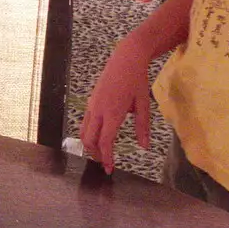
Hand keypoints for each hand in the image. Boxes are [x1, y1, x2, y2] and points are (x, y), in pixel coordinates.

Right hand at [79, 37, 152, 172]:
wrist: (125, 59)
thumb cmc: (136, 80)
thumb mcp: (143, 104)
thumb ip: (142, 127)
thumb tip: (144, 146)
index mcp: (113, 113)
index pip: (105, 141)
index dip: (106, 158)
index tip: (109, 169)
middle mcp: (98, 110)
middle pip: (89, 139)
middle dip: (95, 154)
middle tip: (105, 163)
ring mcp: (92, 105)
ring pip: (84, 131)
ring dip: (90, 145)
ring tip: (101, 152)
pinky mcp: (91, 101)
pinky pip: (85, 122)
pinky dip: (89, 134)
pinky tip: (99, 136)